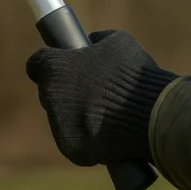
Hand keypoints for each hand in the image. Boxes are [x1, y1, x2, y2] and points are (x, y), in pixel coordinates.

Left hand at [25, 30, 177, 166]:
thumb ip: (97, 40)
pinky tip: (105, 132)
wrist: (154, 113)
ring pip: (61, 119)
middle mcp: (50, 97)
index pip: (36, 65)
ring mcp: (59, 126)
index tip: (62, 68)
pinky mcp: (72, 149)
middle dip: (66, 92)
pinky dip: (86, 139)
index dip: (49, 65)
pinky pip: (74, 142)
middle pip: (50, 93)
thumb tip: (90, 41)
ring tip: (104, 113)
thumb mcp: (117, 41)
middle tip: (92, 92)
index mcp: (54, 68)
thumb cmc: (134, 73)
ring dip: (75, 116)